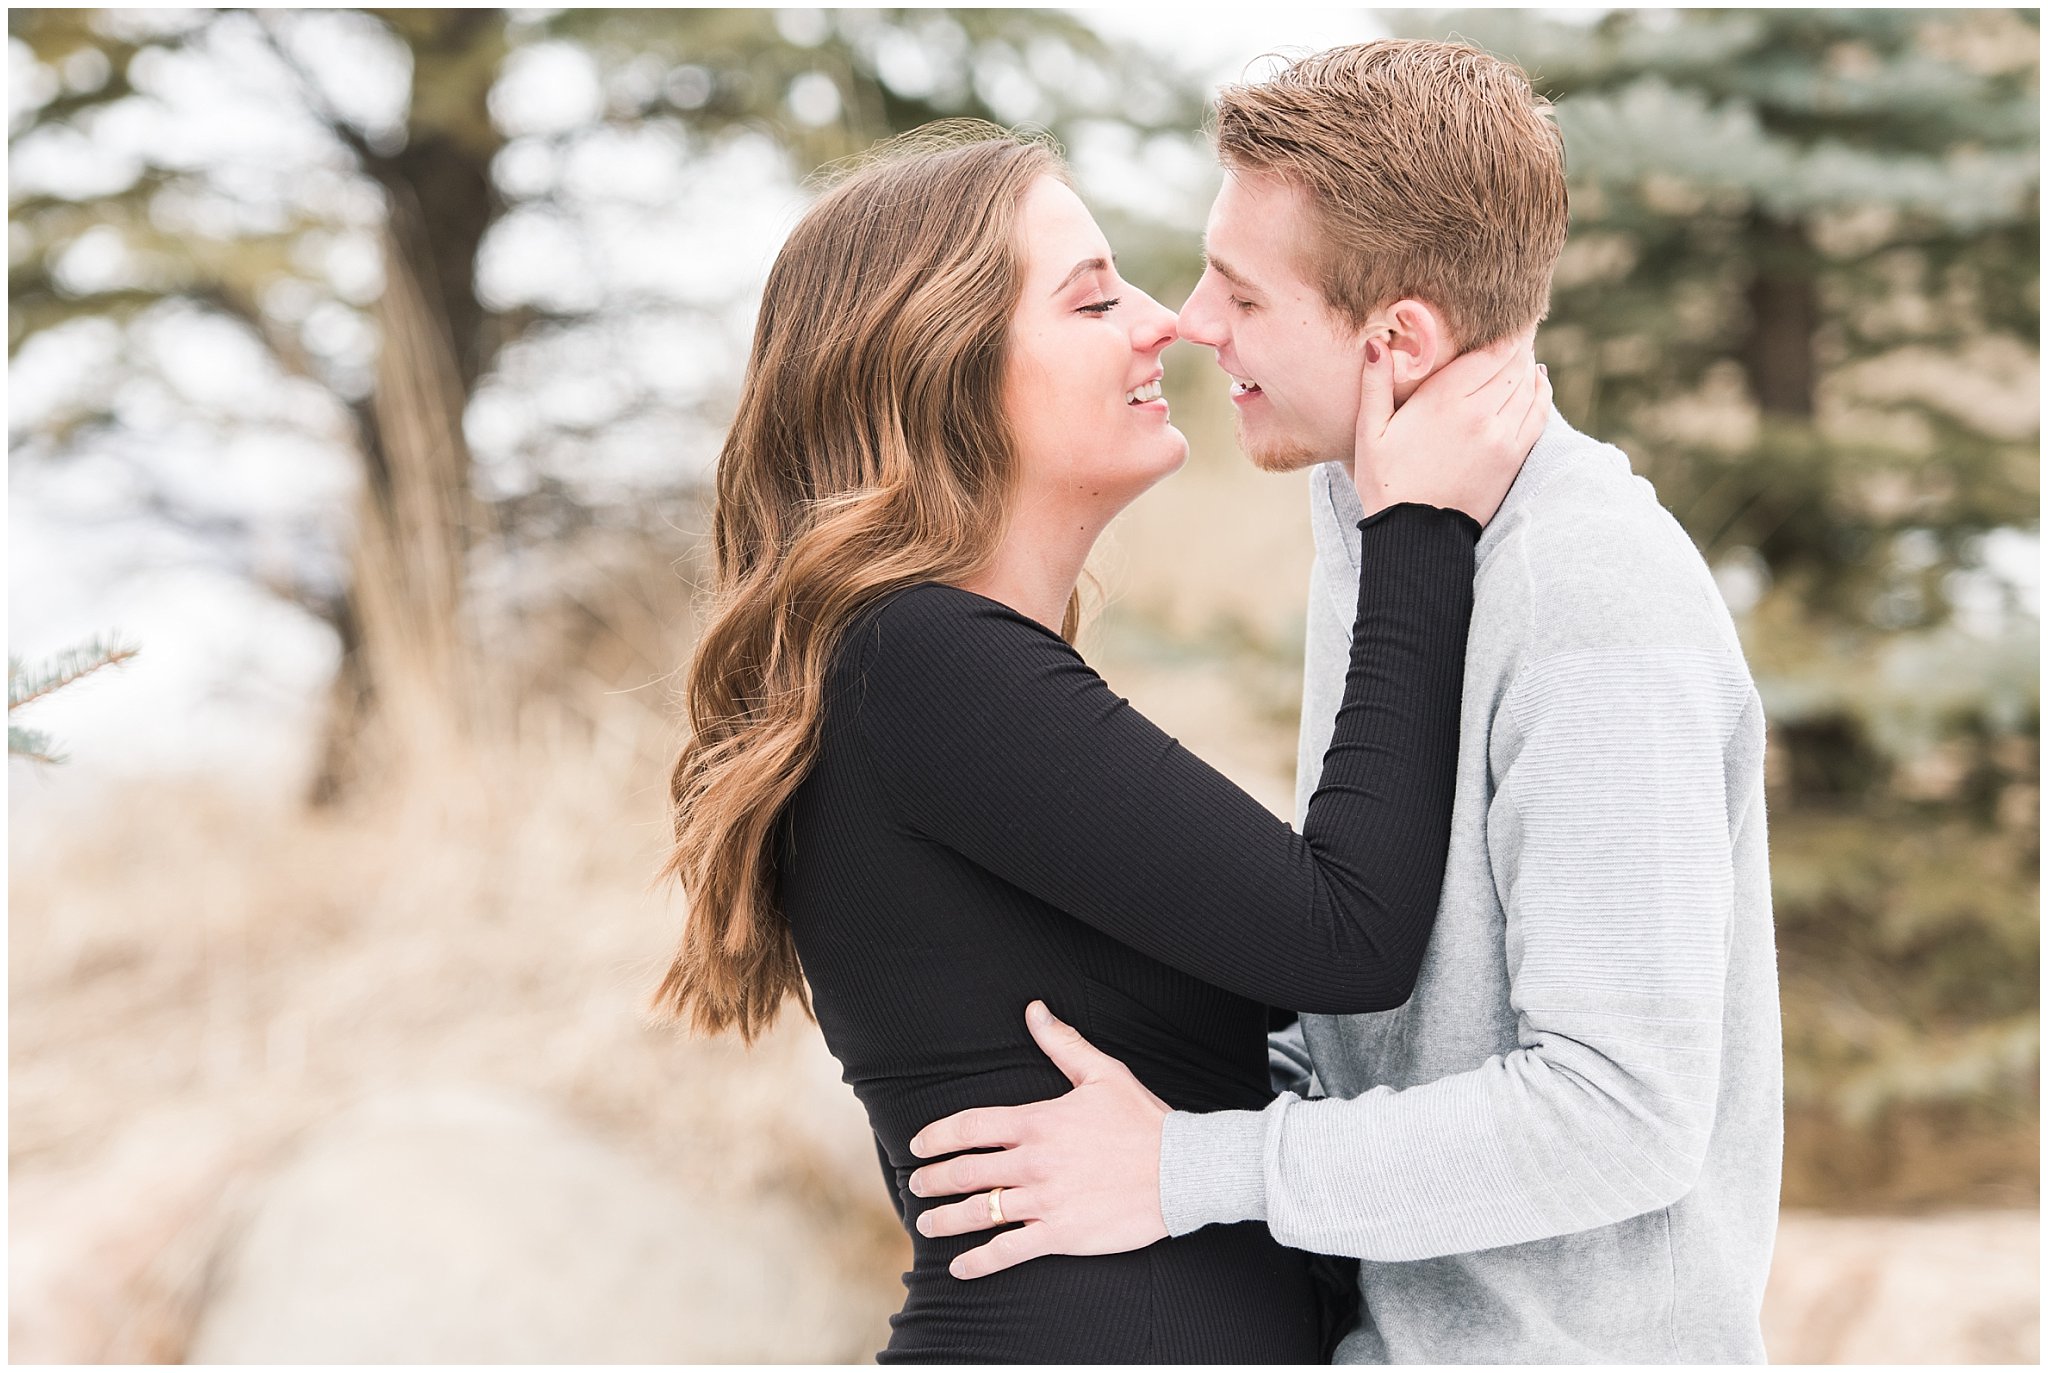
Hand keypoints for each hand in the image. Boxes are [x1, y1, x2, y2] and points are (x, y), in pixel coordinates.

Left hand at [905, 1000, 1170, 1279]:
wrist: (1183, 1169)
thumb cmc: (1144, 1119)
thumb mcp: (1103, 1073)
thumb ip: (1063, 1043)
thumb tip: (1034, 1011)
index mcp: (1037, 1122)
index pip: (970, 1127)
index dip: (936, 1137)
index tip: (918, 1146)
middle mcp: (1033, 1162)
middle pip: (965, 1172)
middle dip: (931, 1180)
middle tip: (915, 1185)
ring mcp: (1044, 1201)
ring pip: (979, 1213)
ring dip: (945, 1220)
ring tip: (926, 1224)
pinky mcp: (1061, 1234)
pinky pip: (1008, 1251)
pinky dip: (979, 1261)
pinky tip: (960, 1268)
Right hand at [1353, 329, 1550, 526]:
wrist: (1416, 535)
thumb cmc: (1387, 483)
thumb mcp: (1370, 433)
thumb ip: (1375, 385)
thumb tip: (1376, 343)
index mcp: (1443, 400)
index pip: (1490, 350)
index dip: (1503, 330)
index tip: (1505, 314)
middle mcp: (1479, 413)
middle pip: (1513, 363)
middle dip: (1516, 343)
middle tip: (1517, 327)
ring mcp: (1501, 435)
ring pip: (1528, 384)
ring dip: (1527, 365)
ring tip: (1521, 352)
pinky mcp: (1513, 456)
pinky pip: (1539, 412)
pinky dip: (1541, 392)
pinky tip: (1536, 381)